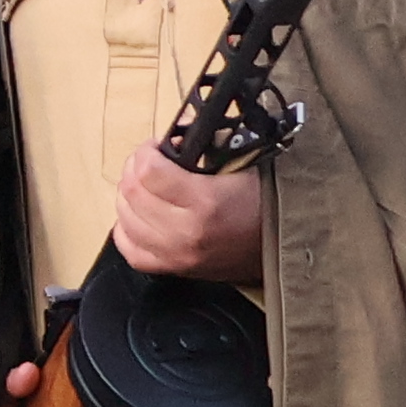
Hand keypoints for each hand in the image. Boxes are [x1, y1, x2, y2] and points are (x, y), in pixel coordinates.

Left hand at [113, 143, 266, 281]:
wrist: (281, 247)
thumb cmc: (263, 203)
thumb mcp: (239, 164)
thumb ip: (201, 148)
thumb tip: (171, 136)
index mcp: (204, 202)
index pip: (148, 171)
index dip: (147, 151)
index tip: (158, 146)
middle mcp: (185, 233)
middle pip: (132, 192)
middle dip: (136, 168)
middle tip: (151, 162)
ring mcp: (176, 255)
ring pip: (124, 218)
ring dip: (129, 195)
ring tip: (146, 186)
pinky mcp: (174, 270)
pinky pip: (129, 250)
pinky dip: (126, 229)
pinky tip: (138, 215)